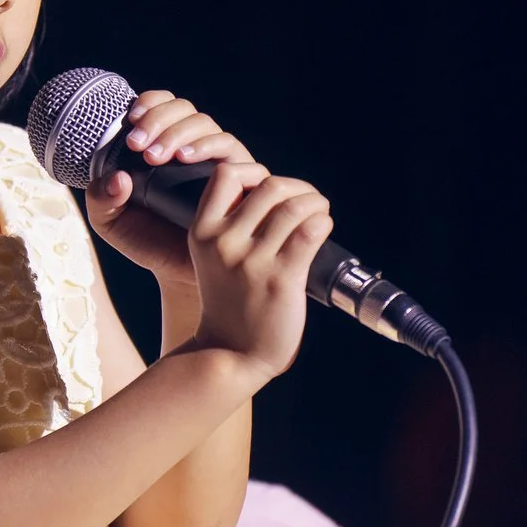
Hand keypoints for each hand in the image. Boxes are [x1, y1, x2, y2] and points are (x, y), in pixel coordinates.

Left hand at [84, 91, 250, 281]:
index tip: (129, 123)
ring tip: (157, 157)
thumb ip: (100, 199)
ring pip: (208, 126)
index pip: (163, 106)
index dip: (149, 104)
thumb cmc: (148, 243)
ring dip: (180, 133)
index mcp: (166, 145)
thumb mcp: (111, 222)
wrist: (181, 276)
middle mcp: (195, 148)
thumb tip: (117, 178)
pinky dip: (210, 147)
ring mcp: (220, 162)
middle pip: (186, 110)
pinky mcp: (242, 180)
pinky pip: (234, 152)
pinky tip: (187, 159)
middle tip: (138, 146)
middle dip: (159, 120)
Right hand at [182, 159, 333, 381]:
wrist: (230, 354)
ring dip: (315, 202)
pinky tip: (323, 228)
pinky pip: (310, 231)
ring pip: (293, 205)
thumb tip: (273, 187)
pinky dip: (323, 222)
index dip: (255, 172)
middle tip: (309, 201)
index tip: (271, 190)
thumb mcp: (213, 257)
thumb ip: (231, 224)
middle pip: (269, 185)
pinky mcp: (281, 279)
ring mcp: (252, 261)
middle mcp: (224, 243)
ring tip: (320, 211)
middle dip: (297, 187)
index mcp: (202, 232)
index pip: (227, 174)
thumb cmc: (230, 302)